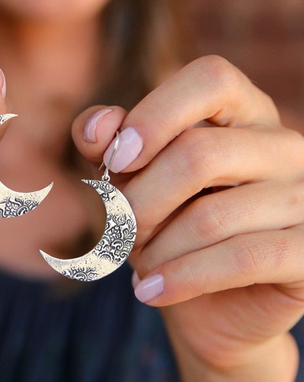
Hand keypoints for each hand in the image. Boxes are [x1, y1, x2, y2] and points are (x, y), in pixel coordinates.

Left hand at [73, 54, 303, 368]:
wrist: (207, 302)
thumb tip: (99, 125)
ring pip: (213, 216)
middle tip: (120, 231)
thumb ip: (109, 147)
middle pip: (199, 154)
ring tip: (140, 267)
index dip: (157, 114)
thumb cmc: (167, 231)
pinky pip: (242, 259)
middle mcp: (282, 147)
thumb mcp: (130, 183)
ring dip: (157, 250)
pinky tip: (149, 291)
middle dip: (141, 202)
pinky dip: (182, 279)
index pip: (211, 79)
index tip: (118, 158)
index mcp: (243, 116)